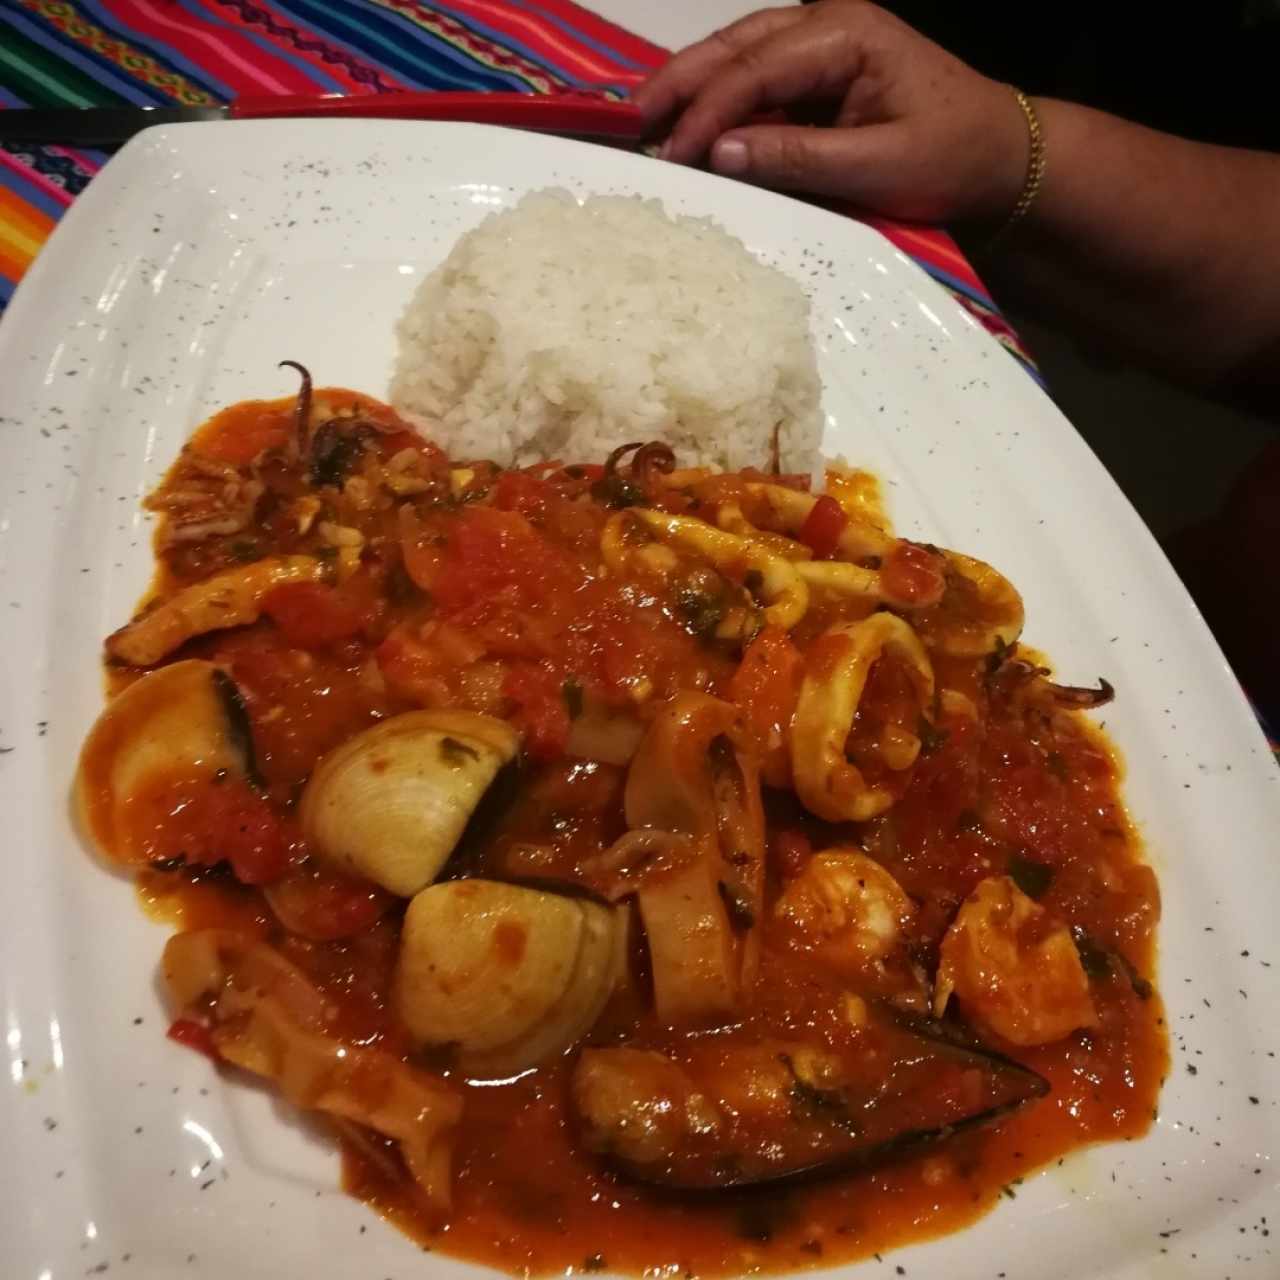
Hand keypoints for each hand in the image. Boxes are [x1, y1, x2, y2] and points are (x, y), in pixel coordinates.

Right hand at [633, 1, 1028, 224]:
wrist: (1002, 157)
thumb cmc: (950, 158)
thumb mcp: (878, 165)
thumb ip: (797, 157)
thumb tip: (720, 154)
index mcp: (847, 34)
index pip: (756, 68)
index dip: (707, 112)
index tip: (672, 156)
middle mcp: (828, 26)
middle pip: (736, 45)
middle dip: (681, 82)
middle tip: (632, 122)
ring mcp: (823, 48)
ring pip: (740, 56)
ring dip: (693, 86)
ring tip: (648, 120)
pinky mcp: (820, 76)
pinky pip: (758, 81)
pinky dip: (721, 102)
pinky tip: (691, 124)